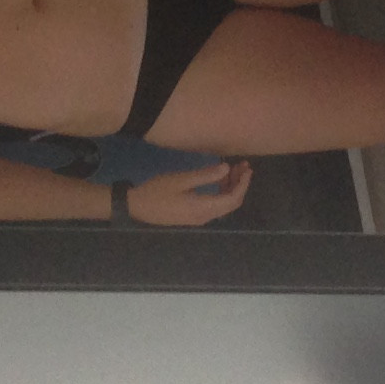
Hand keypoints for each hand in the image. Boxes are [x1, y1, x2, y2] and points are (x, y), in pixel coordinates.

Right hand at [126, 160, 253, 225]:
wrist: (136, 206)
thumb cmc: (158, 191)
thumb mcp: (182, 179)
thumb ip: (206, 175)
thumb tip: (227, 168)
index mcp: (204, 209)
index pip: (233, 199)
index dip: (243, 184)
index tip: (248, 169)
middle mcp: (205, 216)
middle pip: (231, 203)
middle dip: (239, 184)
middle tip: (243, 165)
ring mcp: (199, 218)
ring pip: (223, 204)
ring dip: (230, 187)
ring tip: (233, 168)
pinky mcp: (193, 215)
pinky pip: (214, 205)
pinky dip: (220, 191)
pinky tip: (219, 178)